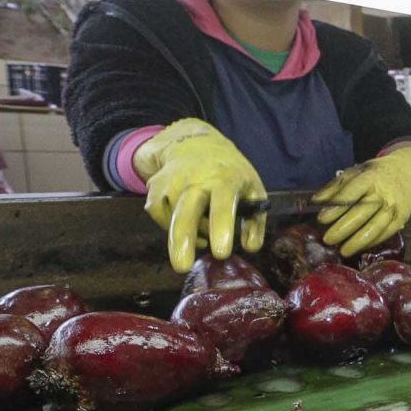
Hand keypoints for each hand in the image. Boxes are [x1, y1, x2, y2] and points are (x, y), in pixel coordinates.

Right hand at [132, 119, 267, 272]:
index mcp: (224, 179)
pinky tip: (186, 224)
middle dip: (182, 240)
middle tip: (182, 267)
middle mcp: (195, 179)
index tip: (221, 252)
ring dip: (185, 236)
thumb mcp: (252, 188)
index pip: (222, 205)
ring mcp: (172, 181)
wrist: (197, 143)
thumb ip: (255, 220)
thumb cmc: (230, 172)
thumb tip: (250, 248)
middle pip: (186, 212)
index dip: (221, 228)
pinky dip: (169, 226)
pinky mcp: (155, 186)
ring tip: (200, 238)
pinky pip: (158, 214)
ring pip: (172, 218)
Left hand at [312, 144, 410, 256]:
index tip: (321, 219)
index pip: (352, 193)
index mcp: (370, 178)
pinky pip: (386, 233)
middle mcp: (383, 193)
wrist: (409, 171)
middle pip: (363, 212)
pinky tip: (359, 247)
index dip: (336, 207)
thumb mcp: (355, 172)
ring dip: (358, 241)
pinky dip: (372, 242)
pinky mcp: (401, 219)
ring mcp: (393, 207)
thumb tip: (315, 202)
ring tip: (343, 251)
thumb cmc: (376, 173)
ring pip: (376, 227)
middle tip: (328, 239)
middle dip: (344, 227)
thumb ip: (335, 187)